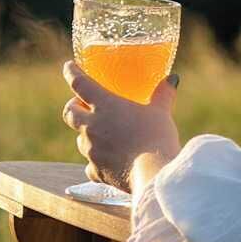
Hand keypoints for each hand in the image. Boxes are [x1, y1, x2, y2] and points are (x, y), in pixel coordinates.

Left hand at [63, 62, 179, 191]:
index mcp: (105, 105)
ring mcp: (91, 150)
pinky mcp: (96, 171)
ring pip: (80, 139)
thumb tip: (172, 79)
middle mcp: (92, 126)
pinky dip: (97, 162)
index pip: (80, 84)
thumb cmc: (156, 137)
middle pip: (69, 113)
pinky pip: (91, 165)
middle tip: (82, 104)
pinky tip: (108, 162)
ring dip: (86, 135)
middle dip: (73, 107)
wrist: (154, 174)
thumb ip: (163, 94)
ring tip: (102, 134)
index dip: (72, 73)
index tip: (68, 67)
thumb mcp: (161, 112)